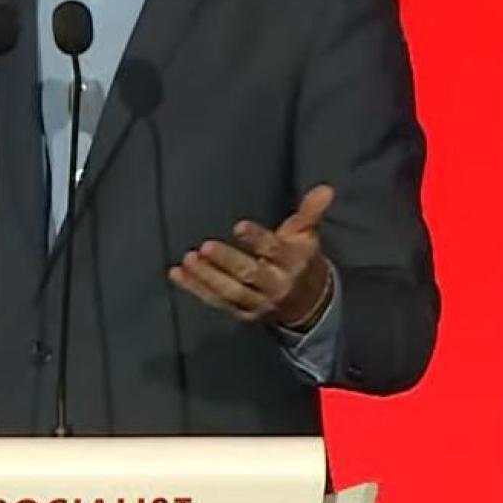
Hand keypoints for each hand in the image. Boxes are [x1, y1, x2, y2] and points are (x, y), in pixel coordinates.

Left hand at [168, 184, 334, 328]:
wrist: (311, 307)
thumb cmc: (302, 261)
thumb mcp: (308, 237)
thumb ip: (310, 212)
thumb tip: (325, 189)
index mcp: (292, 262)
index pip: (274, 250)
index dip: (257, 239)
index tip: (239, 227)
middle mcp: (276, 284)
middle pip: (249, 273)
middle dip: (226, 261)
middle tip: (204, 246)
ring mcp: (258, 302)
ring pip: (231, 291)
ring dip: (207, 277)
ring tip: (188, 260)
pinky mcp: (243, 313)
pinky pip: (216, 302)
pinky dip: (196, 289)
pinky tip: (177, 274)